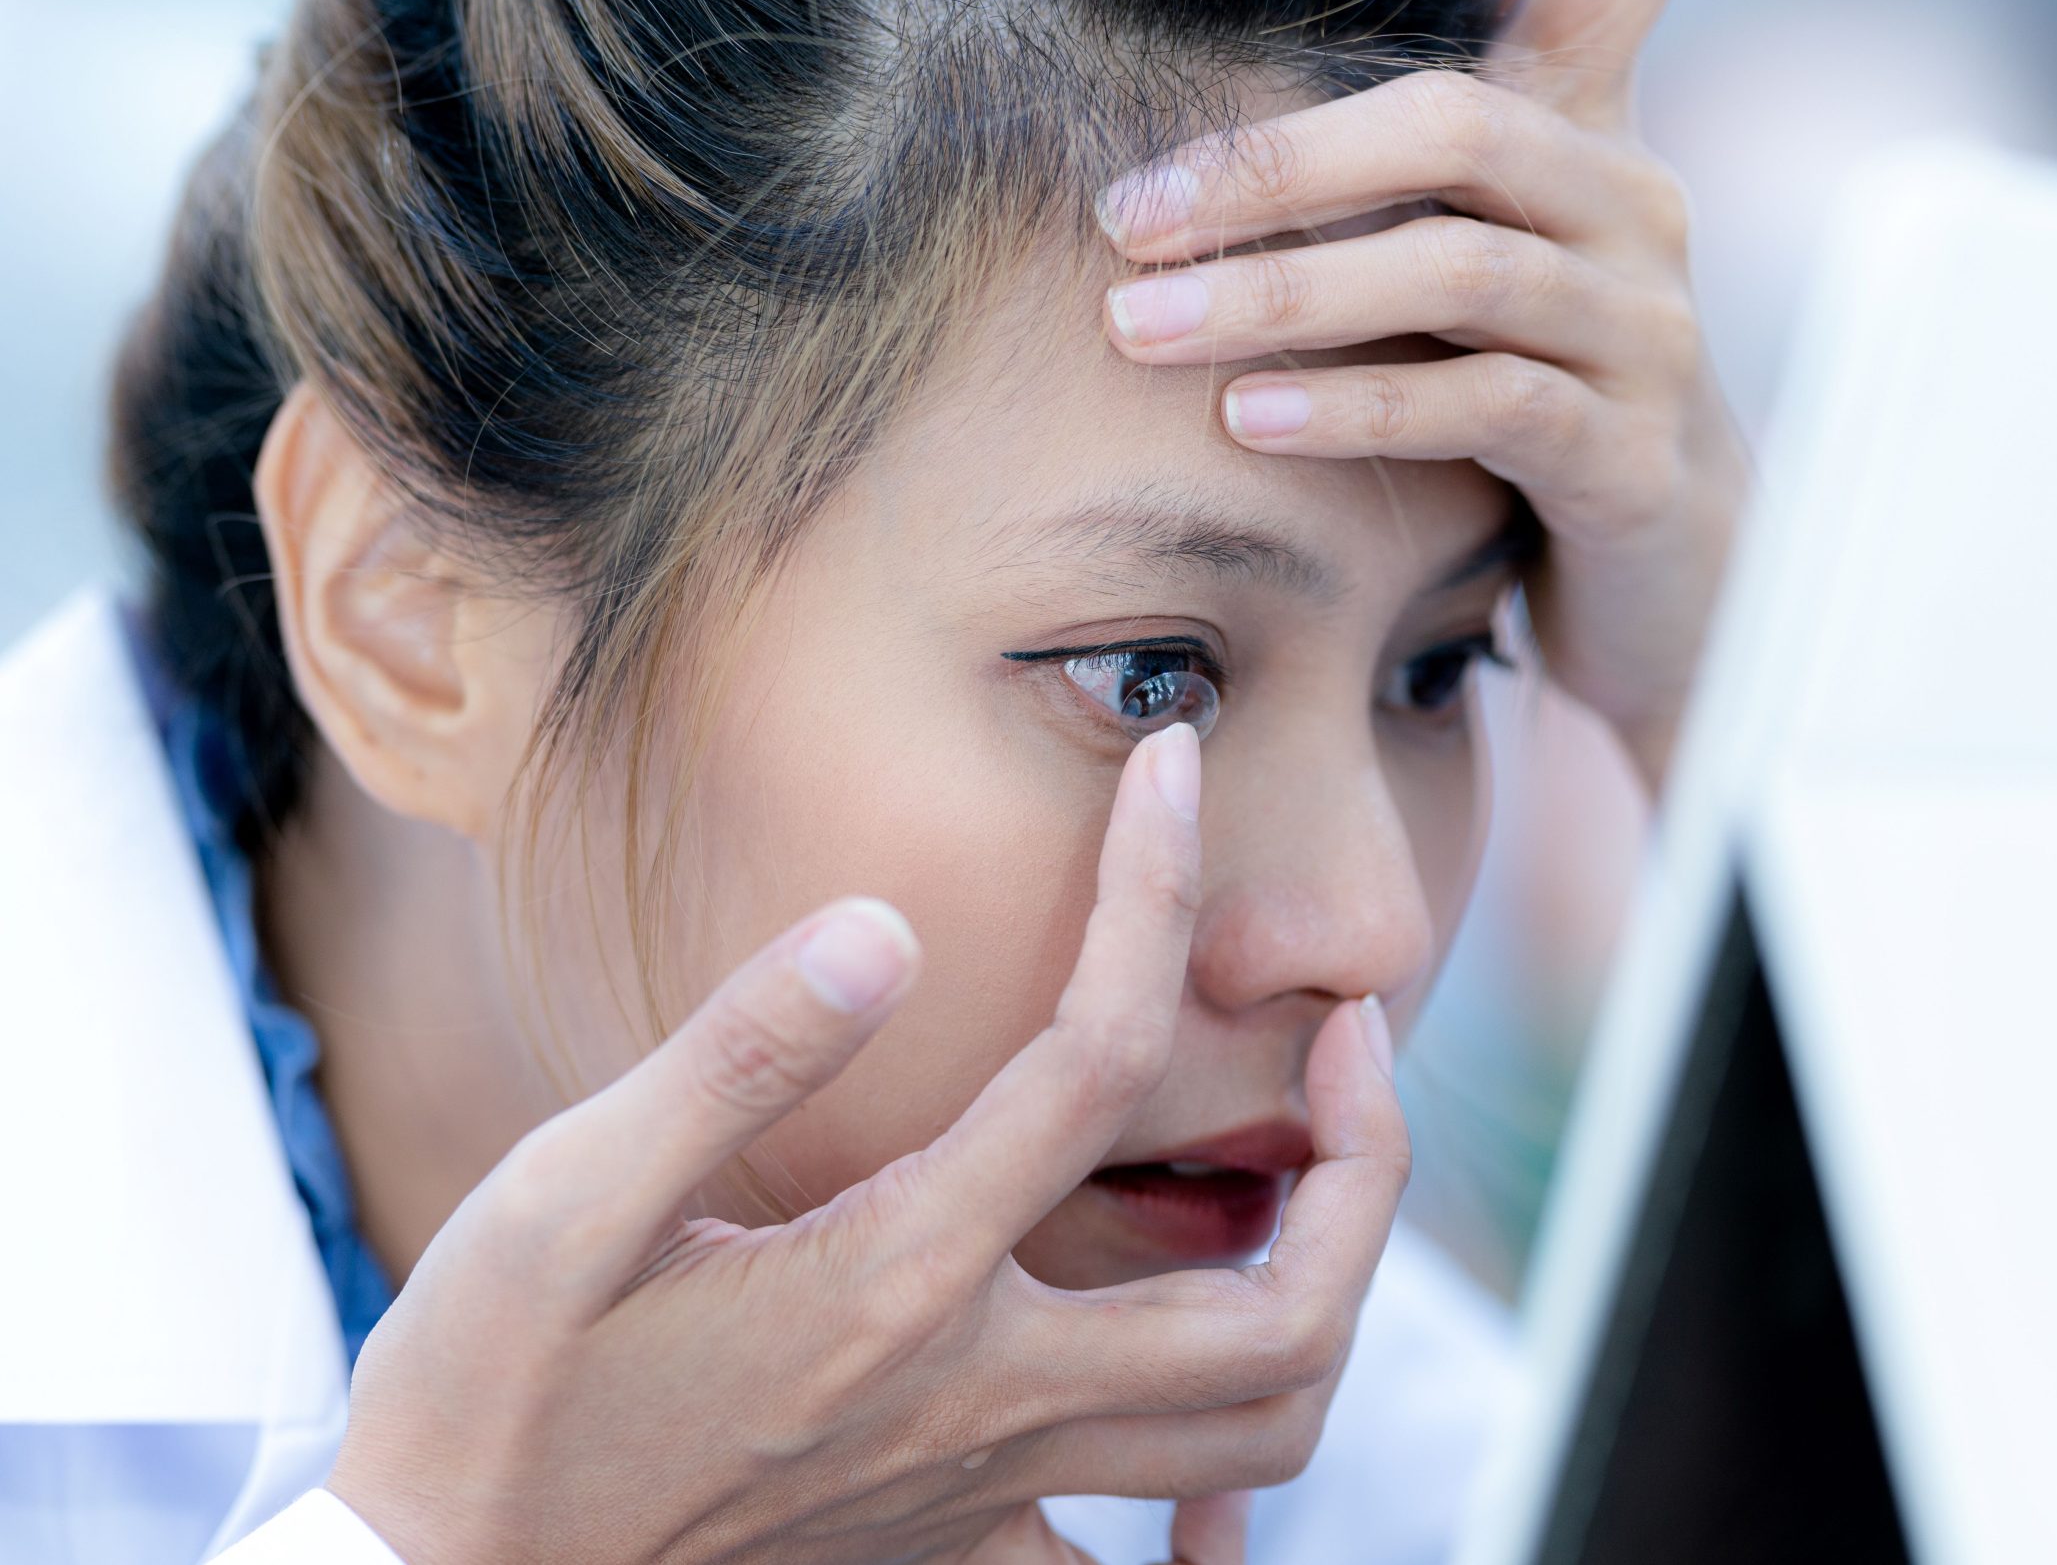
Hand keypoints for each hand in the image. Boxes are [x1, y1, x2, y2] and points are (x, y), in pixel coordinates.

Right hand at [328, 724, 1400, 1562]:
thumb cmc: (488, 1395)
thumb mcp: (560, 1202)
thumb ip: (733, 1058)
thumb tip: (883, 927)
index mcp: (896, 1279)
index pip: (1097, 1058)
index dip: (1156, 892)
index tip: (1175, 773)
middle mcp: (979, 1394)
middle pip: (1279, 1309)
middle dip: (1366, 1162)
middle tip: (1358, 1038)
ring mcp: (986, 1491)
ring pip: (1261, 1438)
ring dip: (1333, 1303)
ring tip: (1323, 1184)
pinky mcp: (957, 1554)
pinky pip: (1153, 1562)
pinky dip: (1227, 1493)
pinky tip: (1215, 1418)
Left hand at [1095, 0, 1741, 793]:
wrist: (1660, 573)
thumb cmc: (1525, 383)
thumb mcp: (1476, 243)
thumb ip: (1404, 149)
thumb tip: (1252, 56)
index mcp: (1594, 122)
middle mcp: (1636, 201)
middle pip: (1460, 122)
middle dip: (1273, 167)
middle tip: (1126, 220)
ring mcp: (1646, 327)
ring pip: (1460, 270)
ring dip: (1281, 298)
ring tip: (1139, 329)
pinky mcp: (1632, 452)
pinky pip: (1486, 404)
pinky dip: (1355, 409)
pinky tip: (1248, 422)